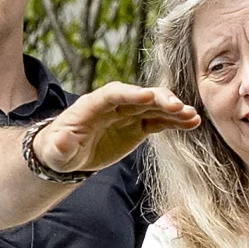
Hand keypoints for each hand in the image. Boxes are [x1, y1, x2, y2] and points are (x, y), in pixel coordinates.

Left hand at [30, 81, 199, 174]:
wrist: (67, 154)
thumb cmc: (57, 150)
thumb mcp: (56, 151)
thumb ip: (60, 146)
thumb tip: (62, 141)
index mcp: (92, 105)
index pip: (114, 94)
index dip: (131, 93)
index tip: (148, 96)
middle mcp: (114, 105)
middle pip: (139, 96)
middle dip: (159, 100)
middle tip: (179, 107)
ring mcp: (128, 114)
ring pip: (154, 107)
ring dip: (173, 110)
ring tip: (192, 116)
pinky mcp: (137, 126)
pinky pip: (159, 121)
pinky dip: (174, 121)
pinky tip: (192, 123)